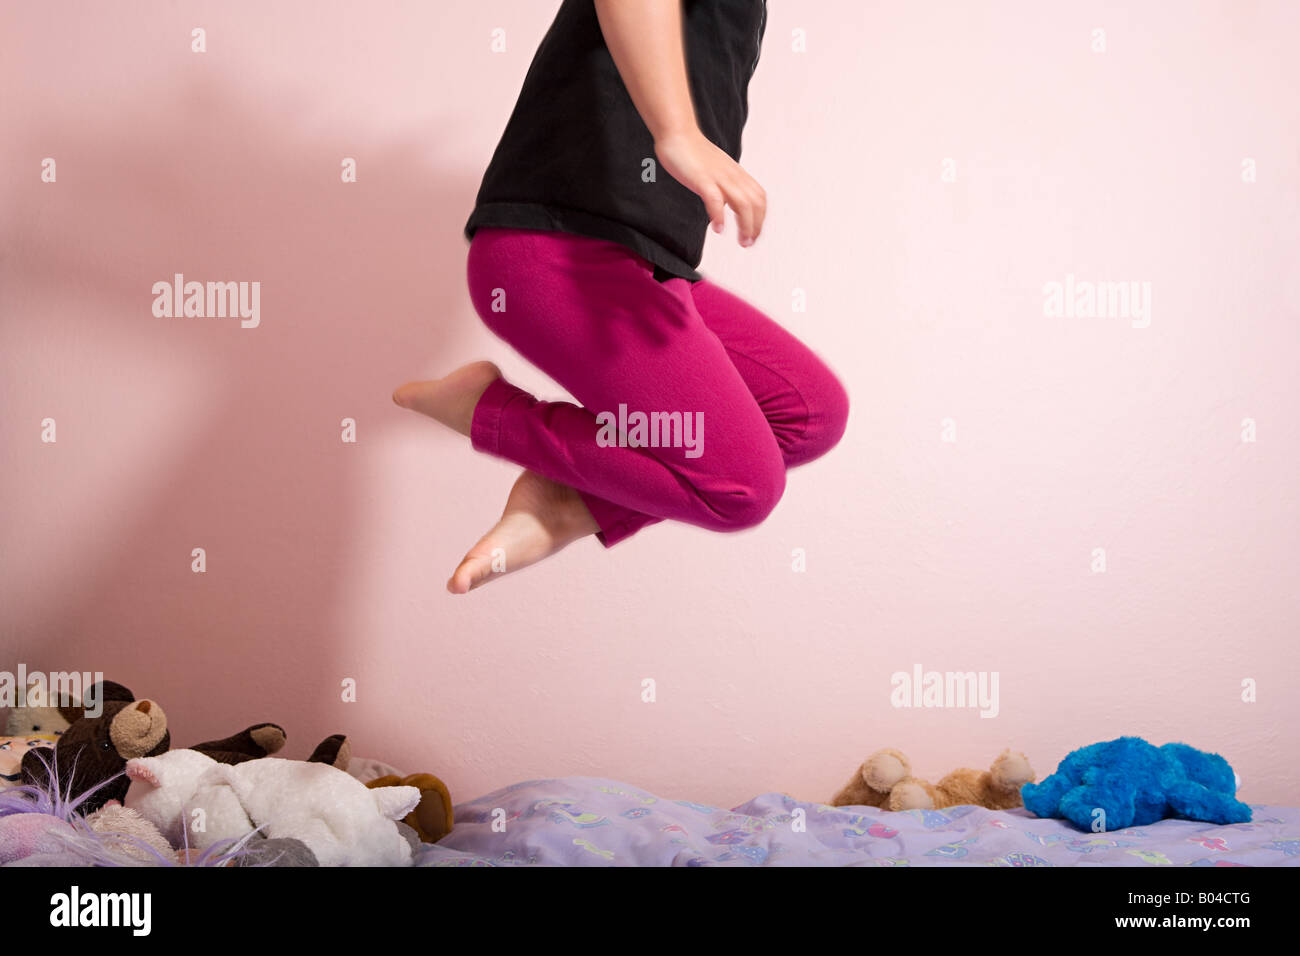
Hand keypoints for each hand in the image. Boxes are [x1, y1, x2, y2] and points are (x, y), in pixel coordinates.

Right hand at [654, 127, 765, 246]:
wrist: (677, 133)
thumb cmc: (692, 152)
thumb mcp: (715, 171)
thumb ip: (723, 187)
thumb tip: (725, 205)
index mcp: (736, 174)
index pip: (759, 197)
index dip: (760, 218)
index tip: (754, 234)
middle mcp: (732, 176)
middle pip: (755, 203)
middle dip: (756, 226)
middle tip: (748, 243)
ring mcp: (718, 177)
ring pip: (743, 203)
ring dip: (745, 225)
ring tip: (741, 241)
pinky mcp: (702, 178)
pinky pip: (715, 199)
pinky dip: (719, 216)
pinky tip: (718, 228)